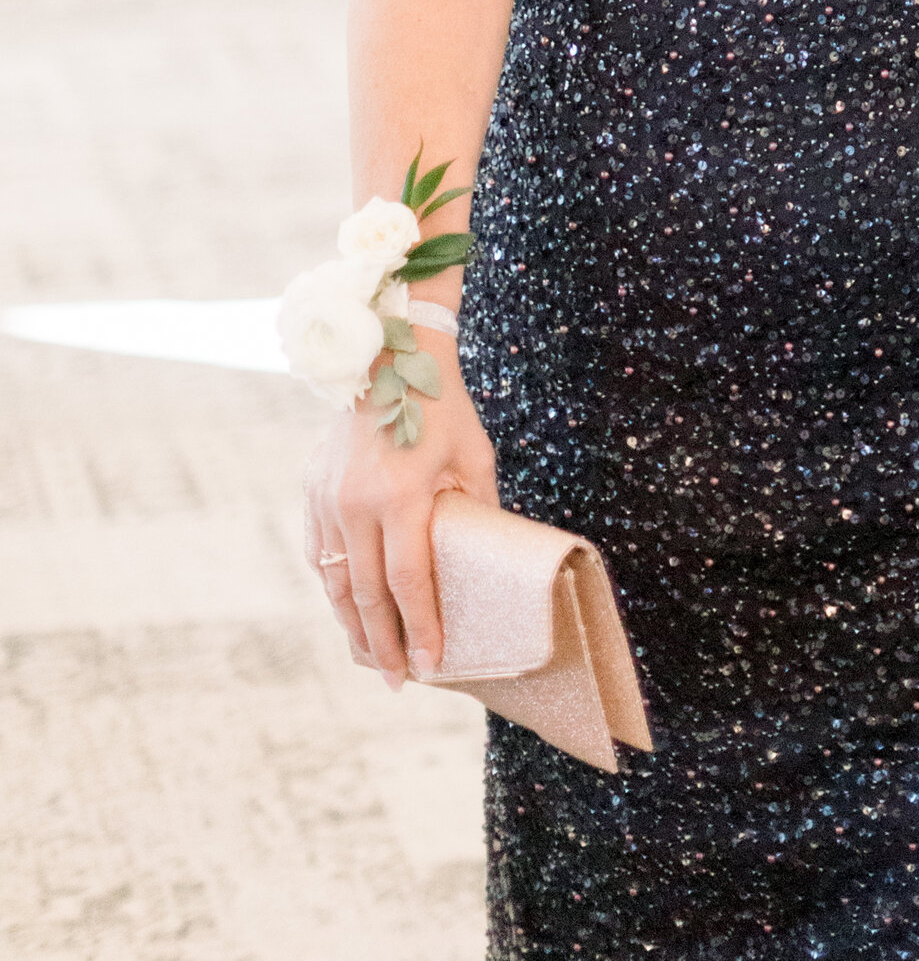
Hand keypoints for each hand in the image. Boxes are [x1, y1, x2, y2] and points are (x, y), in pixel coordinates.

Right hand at [303, 335, 496, 684]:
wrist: (389, 355)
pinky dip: (332, 586)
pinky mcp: (312, 490)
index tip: (429, 667)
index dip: (419, 628)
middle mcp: (356, 504)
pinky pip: (319, 553)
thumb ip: (478, 511)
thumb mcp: (474, 457)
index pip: (408, 582)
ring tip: (370, 658)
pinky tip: (347, 608)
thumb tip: (488, 563)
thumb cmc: (442, 407)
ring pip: (334, 581)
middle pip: (365, 595)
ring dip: (352, 625)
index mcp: (401, 496)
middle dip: (382, 644)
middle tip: (396, 682)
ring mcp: (327, 498)